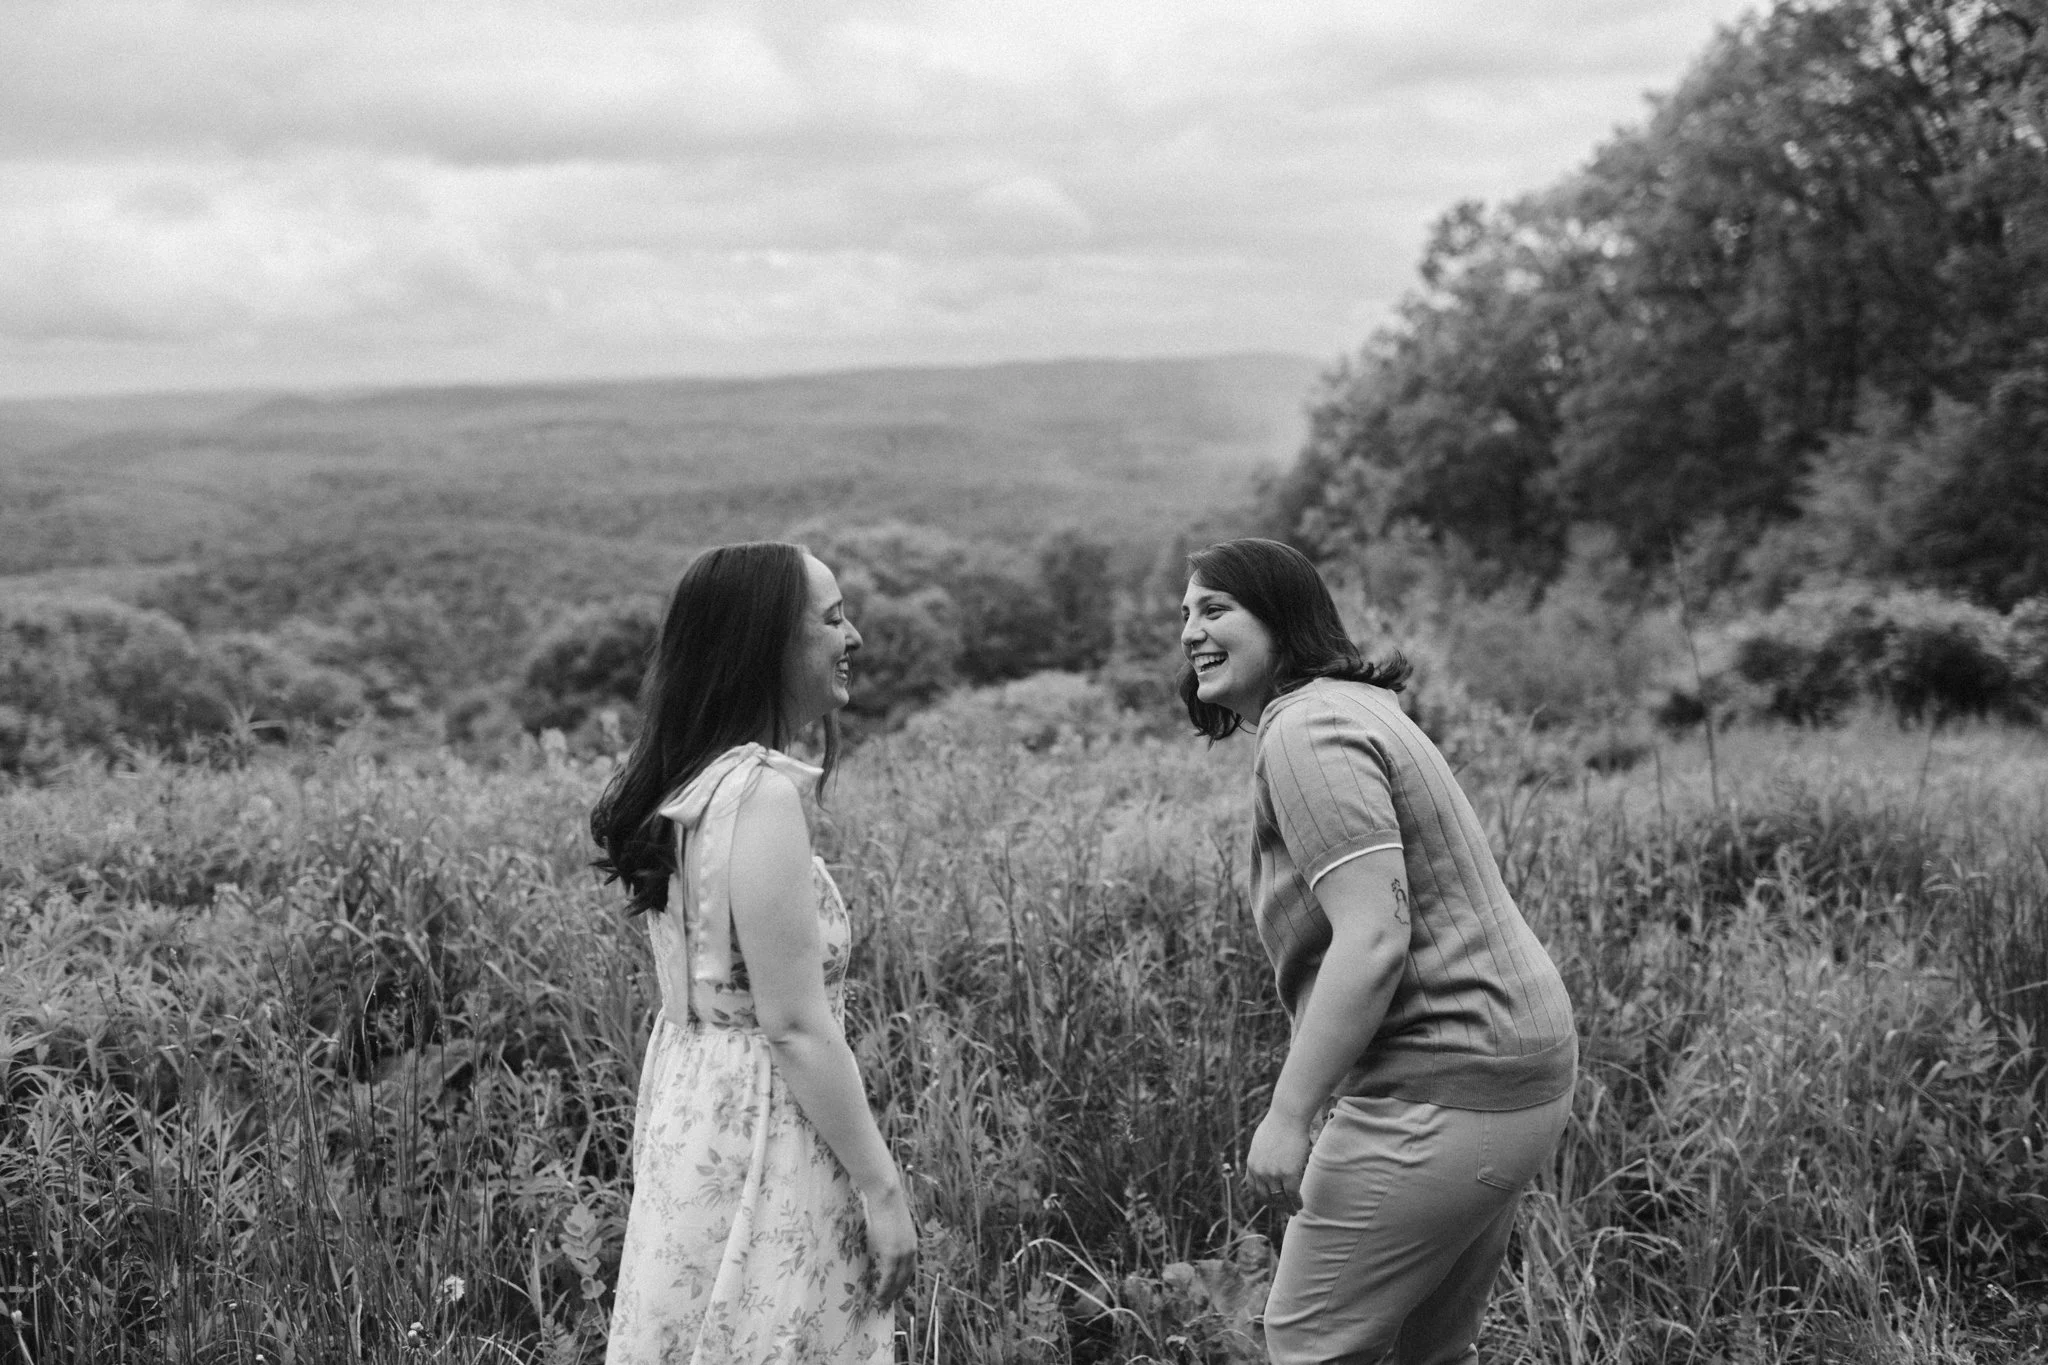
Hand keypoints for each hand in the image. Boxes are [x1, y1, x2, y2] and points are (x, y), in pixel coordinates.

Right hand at [861, 1180, 917, 1304]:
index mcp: (912, 1243)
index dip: (903, 1282)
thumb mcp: (892, 1224)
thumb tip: (883, 1241)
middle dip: (897, 1292)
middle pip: (906, 1278)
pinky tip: (878, 1297)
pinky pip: (889, 1277)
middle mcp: (911, 1250)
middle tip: (889, 1303)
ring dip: (890, 1295)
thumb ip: (891, 1236)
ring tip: (882, 1305)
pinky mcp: (892, 1253)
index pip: (910, 1269)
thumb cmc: (886, 1205)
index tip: (897, 1291)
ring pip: (898, 1281)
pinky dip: (884, 1289)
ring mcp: (903, 1252)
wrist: (887, 1196)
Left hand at [1244, 1108, 1311, 1207]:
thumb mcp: (1261, 1142)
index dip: (1262, 1197)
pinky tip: (1301, 1204)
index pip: (1253, 1188)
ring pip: (1279, 1198)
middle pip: (1265, 1196)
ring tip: (1294, 1211)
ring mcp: (1273, 1174)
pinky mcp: (1288, 1173)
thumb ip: (1260, 1156)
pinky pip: (1292, 1194)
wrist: (1287, 1116)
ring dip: (1287, 1207)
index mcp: (1251, 1163)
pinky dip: (1296, 1202)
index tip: (1270, 1202)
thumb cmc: (1277, 1124)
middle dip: (1275, 1205)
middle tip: (1283, 1209)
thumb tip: (1264, 1162)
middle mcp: (1259, 1171)